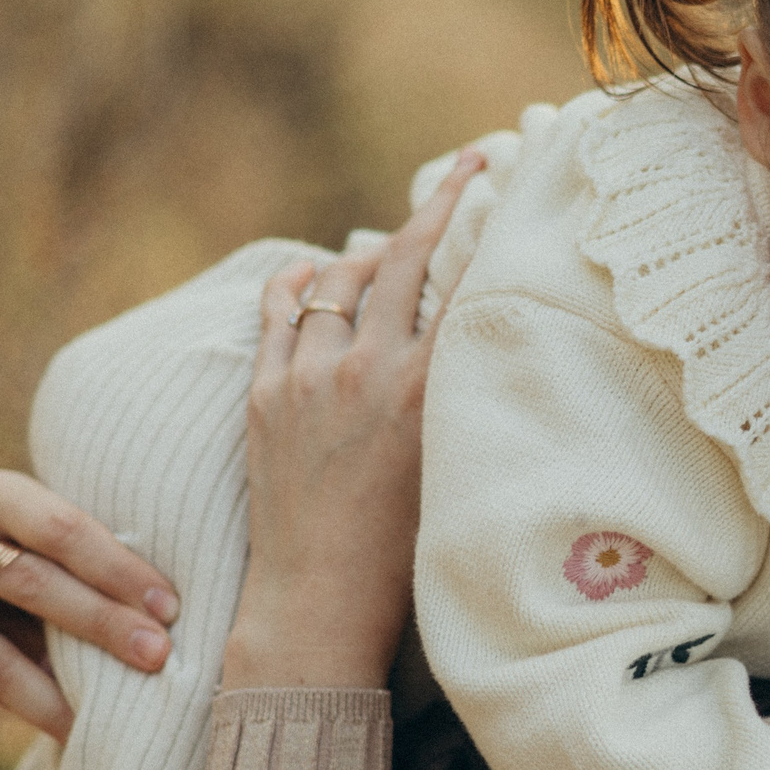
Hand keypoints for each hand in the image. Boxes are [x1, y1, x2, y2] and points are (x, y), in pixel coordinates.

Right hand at [0, 470, 179, 742]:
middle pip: (29, 582)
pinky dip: (31, 706)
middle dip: (101, 622)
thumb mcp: (83, 540)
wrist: (2, 586)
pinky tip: (75, 725)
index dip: (117, 569)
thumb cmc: (69, 556)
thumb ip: (114, 554)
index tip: (170, 608)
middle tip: (157, 654)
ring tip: (116, 706)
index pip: (60, 528)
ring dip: (61, 684)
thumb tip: (174, 608)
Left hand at [221, 151, 481, 690]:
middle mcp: (364, 368)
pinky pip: (278, 312)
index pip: (459, 276)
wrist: (318, 604)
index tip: (504, 178)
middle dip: (438, 202)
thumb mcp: (453, 461)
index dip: (482, 218)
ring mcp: (307, 377)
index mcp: (422, 386)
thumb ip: (462, 392)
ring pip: (341, 278)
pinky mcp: (265, 396)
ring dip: (372, 249)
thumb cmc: (404, 554)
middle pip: (403, 256)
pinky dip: (297, 283)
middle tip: (466, 165)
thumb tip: (474, 338)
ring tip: (396, 237)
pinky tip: (310, 270)